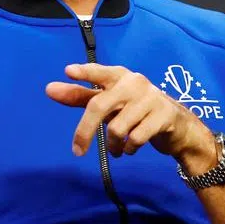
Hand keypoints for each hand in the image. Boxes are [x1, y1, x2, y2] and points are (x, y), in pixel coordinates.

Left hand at [45, 63, 214, 168]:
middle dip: (84, 131)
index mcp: (119, 76)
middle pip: (100, 105)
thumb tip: (49, 88)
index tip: (68, 71)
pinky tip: (131, 148)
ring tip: (117, 148)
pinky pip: (136, 139)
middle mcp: (135, 83)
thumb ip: (80, 96)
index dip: (85, 72)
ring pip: (117, 127)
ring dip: (113, 144)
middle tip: (77, 151)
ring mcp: (151, 98)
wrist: (175, 124)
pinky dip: (129, 149)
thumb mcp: (108, 102)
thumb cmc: (134, 110)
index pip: (100, 72)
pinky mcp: (163, 115)